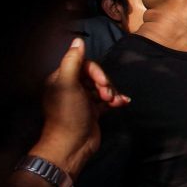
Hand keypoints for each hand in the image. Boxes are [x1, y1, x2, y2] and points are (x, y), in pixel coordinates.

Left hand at [30, 38, 130, 177]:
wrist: (72, 145)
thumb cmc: (68, 114)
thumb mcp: (68, 84)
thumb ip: (73, 61)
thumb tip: (79, 40)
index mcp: (62, 79)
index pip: (84, 65)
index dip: (96, 71)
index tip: (102, 83)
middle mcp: (71, 88)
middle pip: (95, 76)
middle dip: (105, 83)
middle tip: (107, 94)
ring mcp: (83, 100)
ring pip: (103, 88)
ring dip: (113, 92)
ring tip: (115, 102)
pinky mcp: (93, 111)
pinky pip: (107, 100)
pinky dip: (116, 100)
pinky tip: (124, 103)